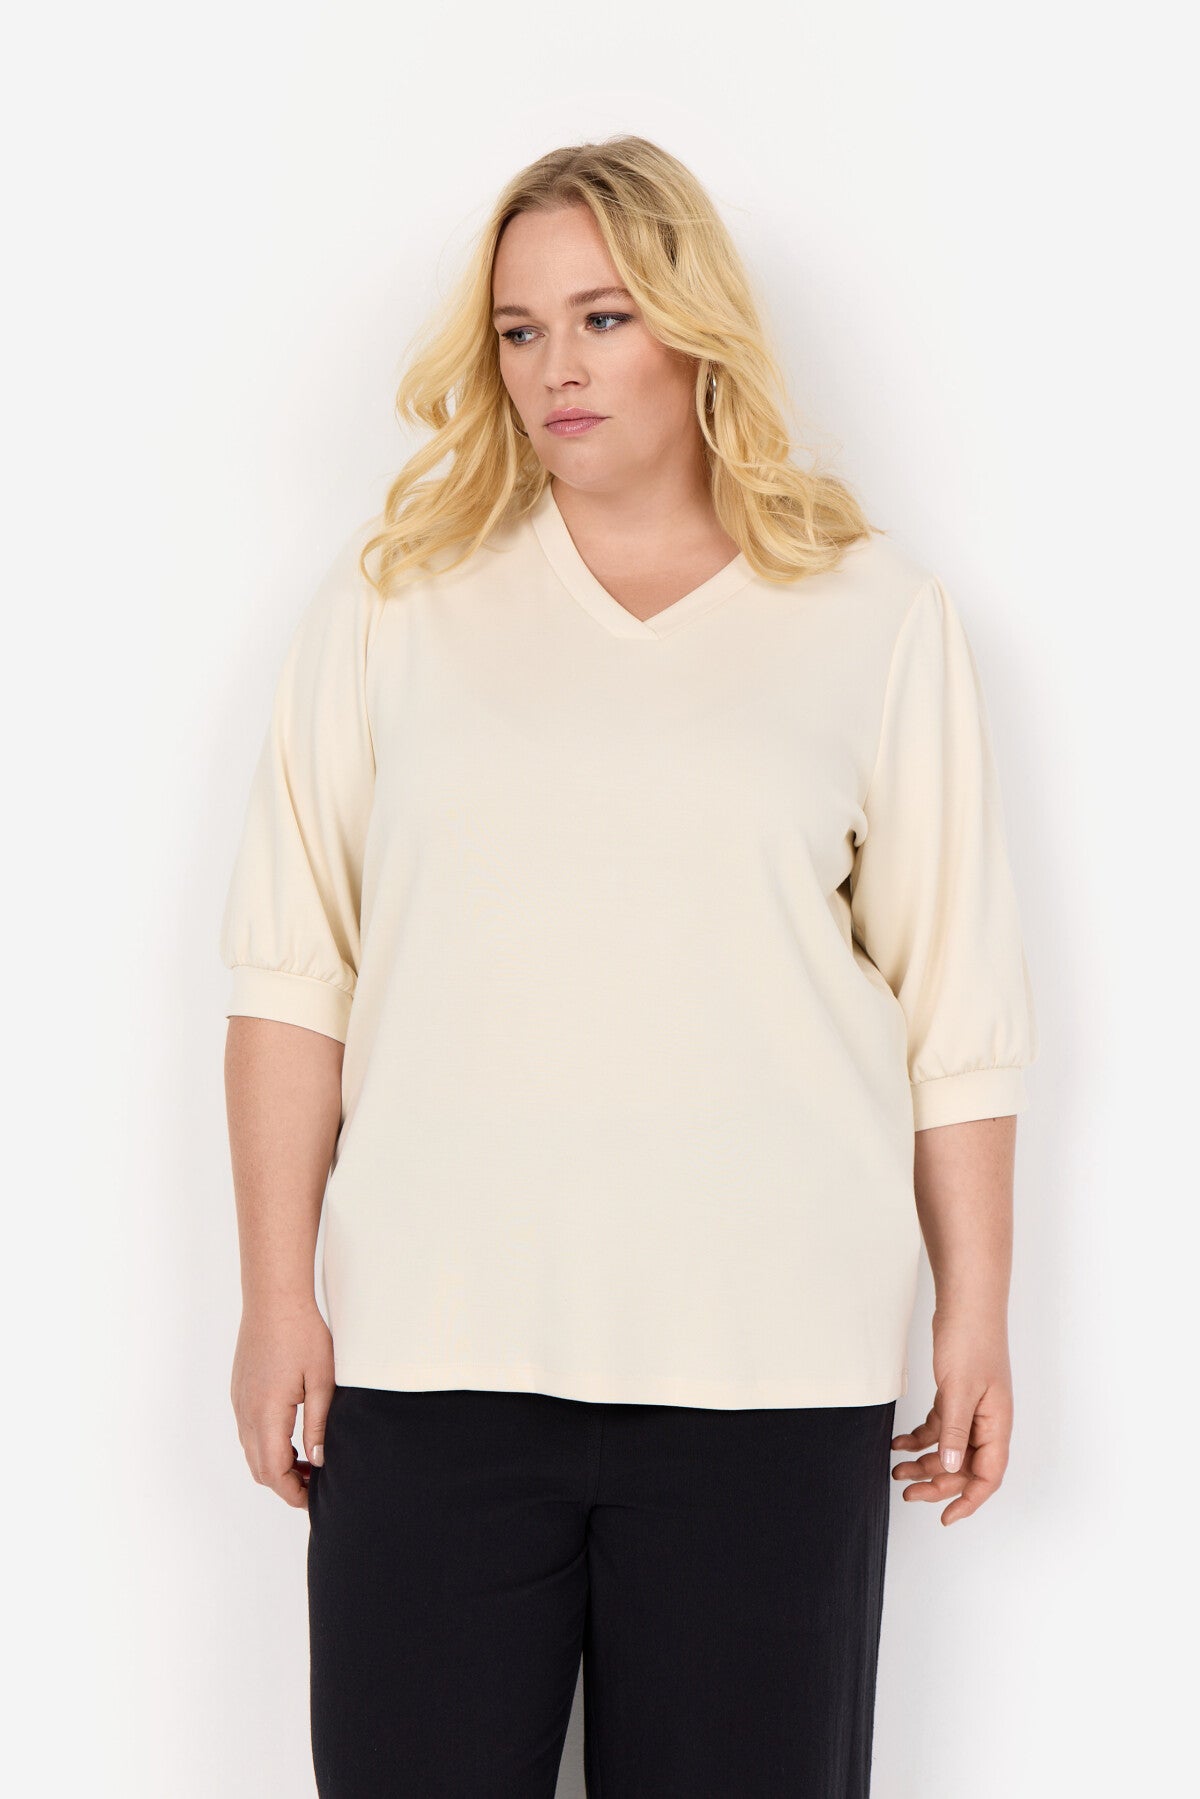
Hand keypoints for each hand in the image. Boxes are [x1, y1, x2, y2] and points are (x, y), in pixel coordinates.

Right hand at [230, 1298, 335, 1509]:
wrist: (273, 1299)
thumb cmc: (302, 1334)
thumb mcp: (322, 1380)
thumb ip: (319, 1424)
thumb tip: (318, 1461)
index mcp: (267, 1413)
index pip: (274, 1471)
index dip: (293, 1491)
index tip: (315, 1496)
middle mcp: (246, 1412)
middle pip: (259, 1468)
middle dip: (286, 1483)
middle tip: (316, 1482)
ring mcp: (239, 1402)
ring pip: (251, 1452)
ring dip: (276, 1465)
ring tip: (308, 1461)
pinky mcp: (239, 1391)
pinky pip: (248, 1432)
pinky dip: (267, 1446)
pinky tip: (293, 1437)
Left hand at [890, 1313, 1012, 1525]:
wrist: (966, 1303)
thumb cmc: (971, 1340)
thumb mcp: (959, 1389)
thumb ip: (953, 1431)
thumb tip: (949, 1468)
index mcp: (997, 1424)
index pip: (988, 1476)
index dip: (969, 1500)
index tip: (945, 1516)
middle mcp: (987, 1421)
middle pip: (965, 1467)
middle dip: (937, 1484)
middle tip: (907, 1492)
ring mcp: (972, 1409)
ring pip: (949, 1449)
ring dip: (924, 1462)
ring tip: (897, 1471)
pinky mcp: (956, 1395)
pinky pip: (939, 1427)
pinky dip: (920, 1437)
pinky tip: (899, 1442)